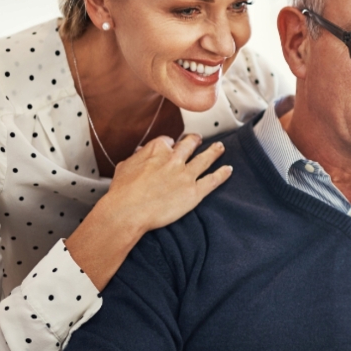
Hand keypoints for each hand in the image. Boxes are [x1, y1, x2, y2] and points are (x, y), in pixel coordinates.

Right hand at [65, 134, 231, 289]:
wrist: (128, 211)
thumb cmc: (123, 193)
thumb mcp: (124, 166)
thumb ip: (137, 157)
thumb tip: (142, 152)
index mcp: (157, 150)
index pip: (168, 141)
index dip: (171, 144)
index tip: (172, 146)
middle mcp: (174, 159)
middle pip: (189, 145)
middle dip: (194, 141)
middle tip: (198, 139)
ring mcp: (186, 174)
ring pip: (205, 159)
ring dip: (214, 151)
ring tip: (220, 147)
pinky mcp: (194, 191)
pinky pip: (213, 180)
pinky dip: (222, 174)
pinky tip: (228, 170)